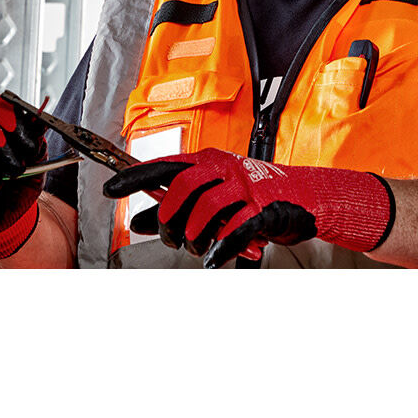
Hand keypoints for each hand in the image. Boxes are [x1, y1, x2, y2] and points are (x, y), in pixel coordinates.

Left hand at [102, 148, 394, 268]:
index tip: (109, 189)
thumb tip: (139, 221)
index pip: (166, 164)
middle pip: (182, 186)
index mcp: (210, 160)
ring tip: (198, 248)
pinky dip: (221, 246)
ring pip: (206, 207)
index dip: (135, 177)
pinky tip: (213, 258)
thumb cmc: (255, 196)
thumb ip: (179, 205)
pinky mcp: (265, 209)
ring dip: (194, 234)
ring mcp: (246, 187)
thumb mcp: (215, 195)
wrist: (308, 197)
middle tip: (168, 237)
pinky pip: (236, 228)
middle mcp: (225, 168)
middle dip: (167, 216)